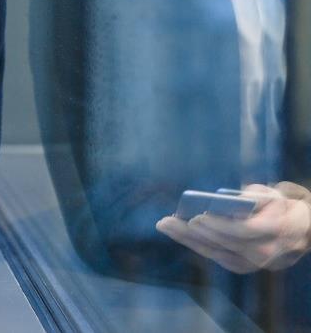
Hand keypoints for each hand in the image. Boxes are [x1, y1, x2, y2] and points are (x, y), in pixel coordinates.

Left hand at [156, 183, 310, 273]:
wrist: (299, 230)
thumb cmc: (278, 206)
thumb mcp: (269, 195)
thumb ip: (249, 197)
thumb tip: (221, 203)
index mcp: (278, 229)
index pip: (245, 231)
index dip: (220, 225)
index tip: (197, 217)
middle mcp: (269, 252)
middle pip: (225, 245)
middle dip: (193, 233)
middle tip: (167, 221)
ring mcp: (258, 264)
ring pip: (218, 254)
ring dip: (188, 240)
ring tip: (165, 226)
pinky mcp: (246, 267)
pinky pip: (218, 258)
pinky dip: (198, 246)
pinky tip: (180, 234)